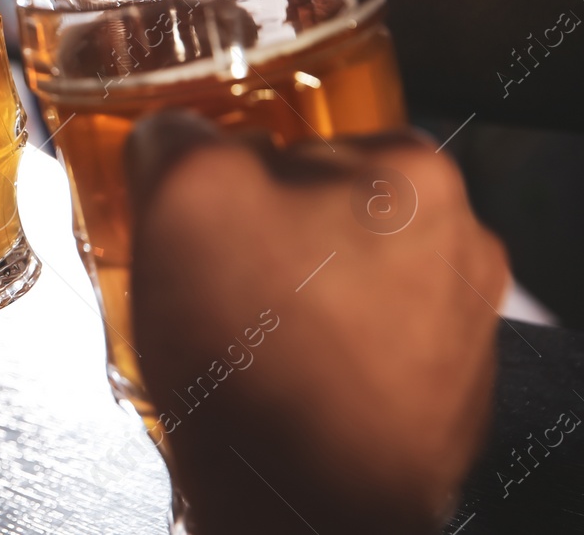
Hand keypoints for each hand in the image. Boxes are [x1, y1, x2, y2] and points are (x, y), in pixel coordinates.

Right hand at [126, 112, 508, 534]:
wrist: (301, 501)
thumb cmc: (256, 353)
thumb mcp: (181, 194)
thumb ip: (178, 134)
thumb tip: (174, 134)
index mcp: (414, 174)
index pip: (294, 135)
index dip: (230, 175)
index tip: (200, 213)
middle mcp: (458, 245)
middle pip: (320, 208)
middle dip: (258, 235)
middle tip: (206, 275)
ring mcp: (454, 327)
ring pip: (335, 278)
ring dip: (282, 295)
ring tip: (230, 332)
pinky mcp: (438, 396)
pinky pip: (353, 345)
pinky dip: (309, 352)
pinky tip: (267, 374)